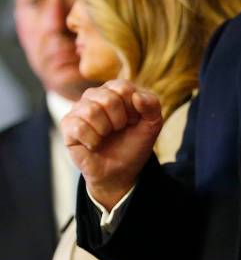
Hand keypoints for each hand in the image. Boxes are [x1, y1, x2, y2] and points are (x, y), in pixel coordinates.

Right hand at [61, 79, 162, 210]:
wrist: (120, 171)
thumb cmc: (134, 143)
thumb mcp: (153, 123)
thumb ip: (152, 104)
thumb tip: (136, 96)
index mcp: (115, 89)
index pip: (123, 88)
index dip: (132, 109)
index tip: (133, 121)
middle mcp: (95, 94)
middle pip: (108, 99)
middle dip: (119, 121)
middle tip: (119, 130)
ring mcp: (79, 109)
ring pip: (91, 111)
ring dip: (105, 130)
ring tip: (106, 136)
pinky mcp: (68, 125)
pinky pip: (79, 127)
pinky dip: (92, 140)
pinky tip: (94, 144)